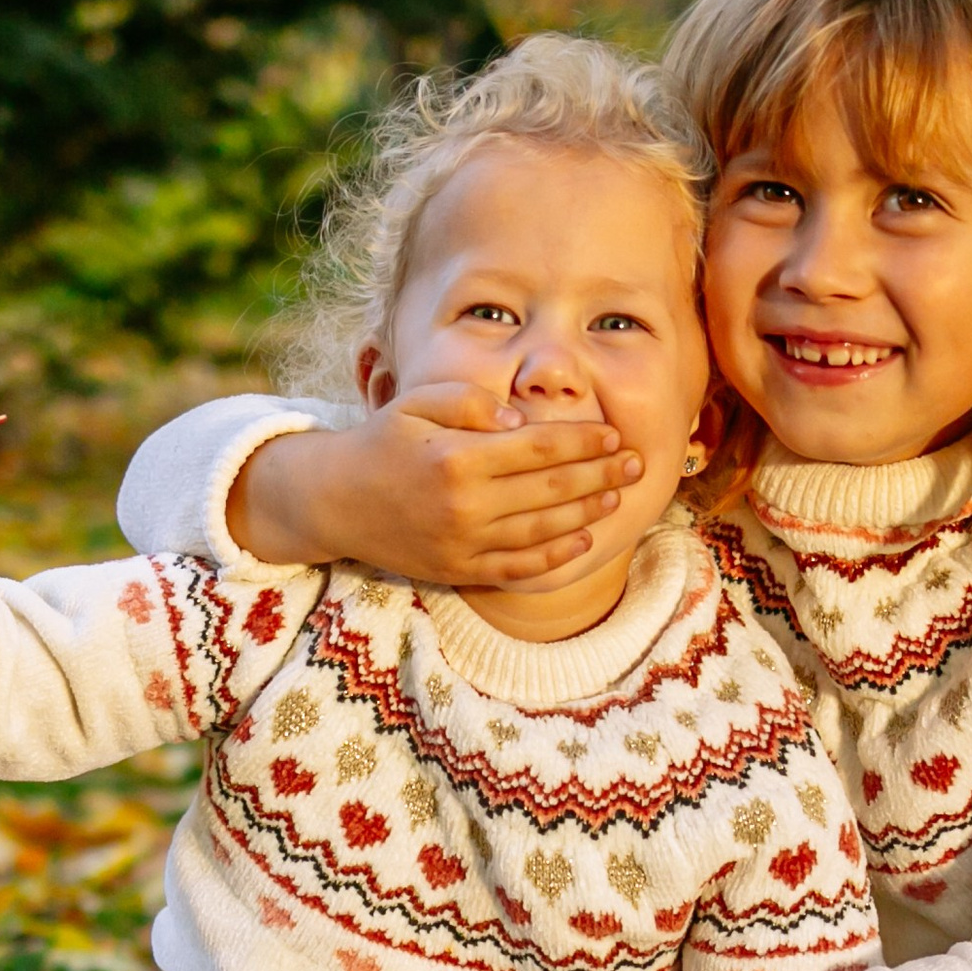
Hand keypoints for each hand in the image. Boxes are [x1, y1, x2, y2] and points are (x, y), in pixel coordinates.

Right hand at [230, 383, 644, 584]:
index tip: (613, 436)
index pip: (538, 448)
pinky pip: (518, 567)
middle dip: (600, 475)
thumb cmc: (382, 442)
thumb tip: (517, 420)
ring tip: (616, 496)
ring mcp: (463, 543)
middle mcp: (464, 505)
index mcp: (457, 457)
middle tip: (636, 464)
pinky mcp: (459, 569)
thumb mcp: (416, 403)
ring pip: (542, 531)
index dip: (582, 442)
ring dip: (586, 514)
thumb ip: (468, 401)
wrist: (335, 501)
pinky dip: (554, 557)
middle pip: (551, 490)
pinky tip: (582, 540)